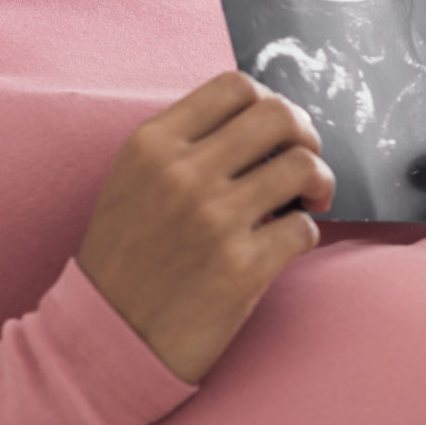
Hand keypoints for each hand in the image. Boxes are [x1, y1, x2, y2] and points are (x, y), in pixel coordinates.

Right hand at [77, 73, 330, 382]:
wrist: (106, 338)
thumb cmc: (126, 259)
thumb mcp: (133, 182)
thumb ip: (185, 145)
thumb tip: (263, 122)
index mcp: (152, 145)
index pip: (235, 86)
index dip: (272, 102)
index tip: (277, 131)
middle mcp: (182, 174)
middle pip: (279, 115)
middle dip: (306, 135)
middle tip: (305, 161)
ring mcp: (212, 220)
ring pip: (304, 166)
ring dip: (319, 183)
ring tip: (308, 202)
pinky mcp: (240, 268)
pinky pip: (304, 229)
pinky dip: (305, 235)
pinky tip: (286, 246)